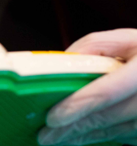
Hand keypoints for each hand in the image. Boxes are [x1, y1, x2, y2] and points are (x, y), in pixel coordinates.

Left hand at [38, 28, 136, 144]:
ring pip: (118, 132)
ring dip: (85, 137)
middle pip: (109, 117)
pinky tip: (80, 138)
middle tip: (45, 135)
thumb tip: (62, 63)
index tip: (53, 118)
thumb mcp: (128, 39)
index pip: (108, 92)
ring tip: (57, 139)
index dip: (79, 106)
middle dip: (74, 128)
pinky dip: (103, 137)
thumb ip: (94, 47)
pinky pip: (128, 136)